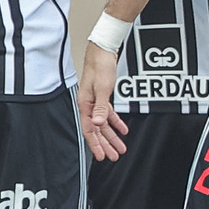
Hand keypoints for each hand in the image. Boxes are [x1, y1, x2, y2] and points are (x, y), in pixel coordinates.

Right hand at [76, 42, 130, 161]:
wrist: (103, 52)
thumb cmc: (100, 66)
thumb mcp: (102, 88)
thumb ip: (101, 107)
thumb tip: (98, 123)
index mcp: (85, 104)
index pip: (89, 130)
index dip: (95, 144)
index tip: (101, 156)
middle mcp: (89, 105)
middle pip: (97, 130)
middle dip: (105, 144)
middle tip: (113, 156)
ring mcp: (96, 102)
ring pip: (104, 124)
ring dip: (112, 136)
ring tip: (120, 147)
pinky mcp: (103, 97)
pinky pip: (109, 115)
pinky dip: (116, 123)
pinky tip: (123, 130)